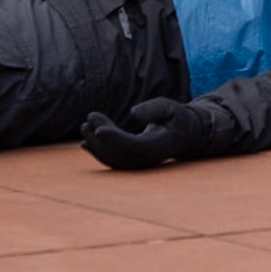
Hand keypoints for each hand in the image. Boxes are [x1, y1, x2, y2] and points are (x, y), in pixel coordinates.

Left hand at [80, 100, 210, 170]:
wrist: (185, 135)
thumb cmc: (177, 118)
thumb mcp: (170, 108)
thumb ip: (153, 109)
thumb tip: (132, 114)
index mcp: (159, 145)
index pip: (134, 146)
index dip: (115, 139)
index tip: (98, 129)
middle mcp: (149, 159)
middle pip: (121, 155)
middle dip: (101, 140)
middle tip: (87, 121)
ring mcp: (141, 163)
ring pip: (115, 160)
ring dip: (97, 146)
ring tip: (84, 127)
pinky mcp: (134, 162)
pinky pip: (114, 161)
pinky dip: (99, 153)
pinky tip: (85, 144)